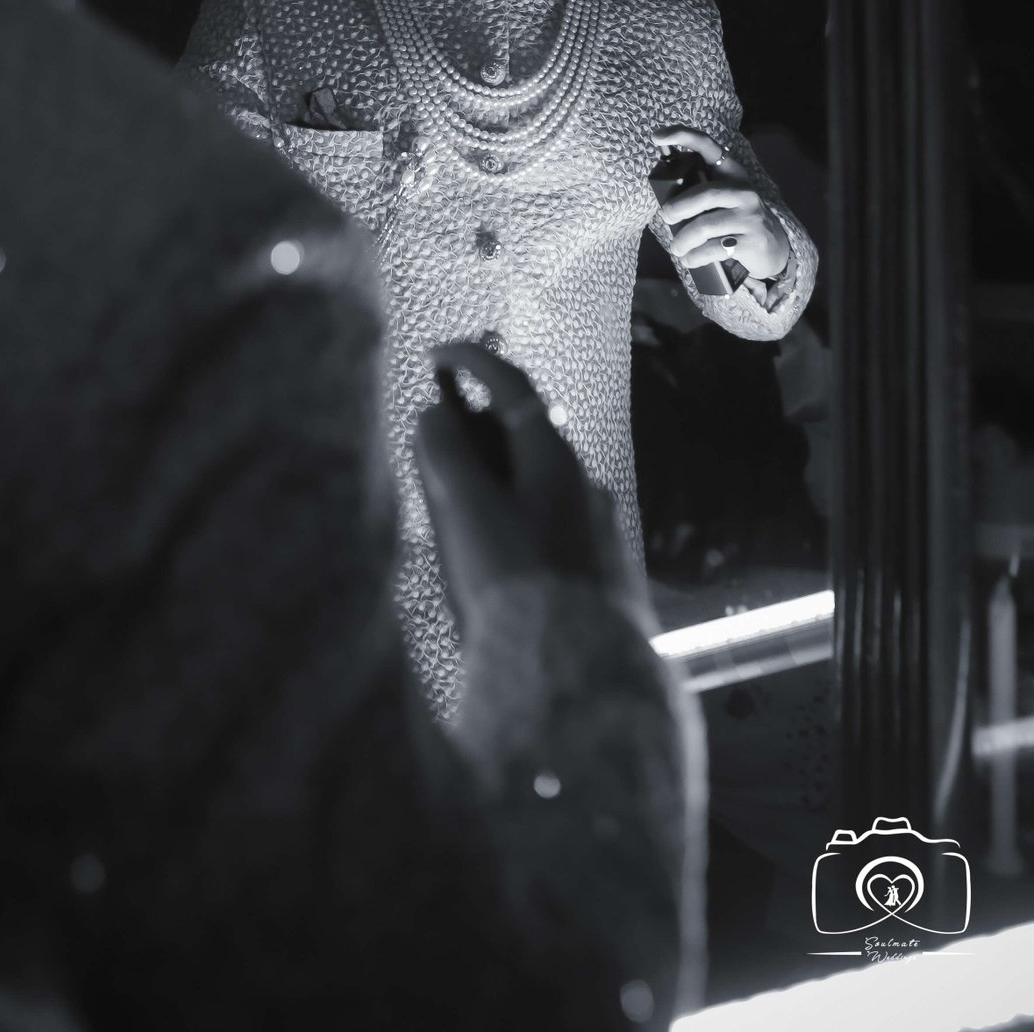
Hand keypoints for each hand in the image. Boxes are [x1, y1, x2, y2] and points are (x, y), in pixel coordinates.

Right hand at [413, 344, 641, 636]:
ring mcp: (599, 529)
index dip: (470, 360)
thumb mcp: (463, 510)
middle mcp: (585, 483)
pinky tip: (497, 552)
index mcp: (554, 458)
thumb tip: (433, 414)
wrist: (578, 680)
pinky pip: (551, 521)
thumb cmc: (513, 584)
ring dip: (498, 474)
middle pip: (528, 432)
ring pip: (540, 481)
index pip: (512, 384)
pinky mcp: (602, 573)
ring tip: (457, 499)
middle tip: (437, 433)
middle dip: (480, 425)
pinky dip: (516, 513)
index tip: (435, 355)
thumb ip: (443, 453)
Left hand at [650, 124, 788, 281]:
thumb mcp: (723, 198)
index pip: (707, 146)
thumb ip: (700, 190)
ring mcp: (750, 216)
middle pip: (704, 194)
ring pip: (706, 226)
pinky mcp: (752, 240)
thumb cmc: (734, 218)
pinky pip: (715, 248)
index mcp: (731, 173)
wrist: (772, 245)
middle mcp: (743, 191)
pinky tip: (689, 259)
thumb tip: (662, 197)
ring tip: (676, 248)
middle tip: (665, 217)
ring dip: (683, 240)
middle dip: (678, 207)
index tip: (656, 136)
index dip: (682, 136)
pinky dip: (696, 256)